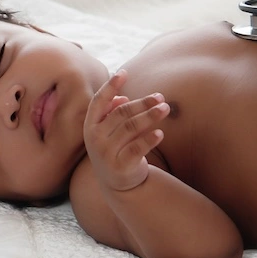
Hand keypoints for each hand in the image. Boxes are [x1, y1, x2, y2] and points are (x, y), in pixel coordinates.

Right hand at [83, 70, 168, 191]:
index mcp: (90, 125)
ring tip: (166, 109)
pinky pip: (137, 148)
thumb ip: (113, 113)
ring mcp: (106, 153)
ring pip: (131, 128)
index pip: (98, 101)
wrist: (117, 184)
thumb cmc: (117, 149)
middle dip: (142, 103)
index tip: (124, 72)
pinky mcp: (120, 167)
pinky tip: (160, 133)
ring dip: (150, 116)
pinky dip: (149, 139)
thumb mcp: (109, 131)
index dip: (110, 86)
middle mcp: (95, 139)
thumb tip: (122, 99)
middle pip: (121, 113)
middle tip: (160, 97)